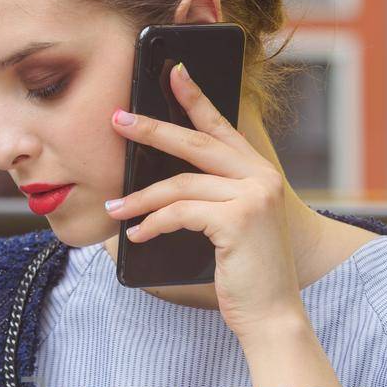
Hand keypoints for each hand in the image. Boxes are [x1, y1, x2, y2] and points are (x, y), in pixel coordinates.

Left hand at [105, 62, 303, 344]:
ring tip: (113, 208)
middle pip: (195, 143)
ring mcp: (254, 197)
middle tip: (117, 120)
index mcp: (261, 173)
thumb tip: (156, 180)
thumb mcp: (231, 227)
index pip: (222, 127)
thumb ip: (209, 198)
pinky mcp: (239, 220)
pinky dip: (153, 223)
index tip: (173, 72)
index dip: (196, 98)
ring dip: (140, 197)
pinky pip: (180, 212)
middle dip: (151, 130)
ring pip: (180, 184)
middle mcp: (262, 177)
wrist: (273, 315)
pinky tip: (137, 235)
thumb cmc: (247, 274)